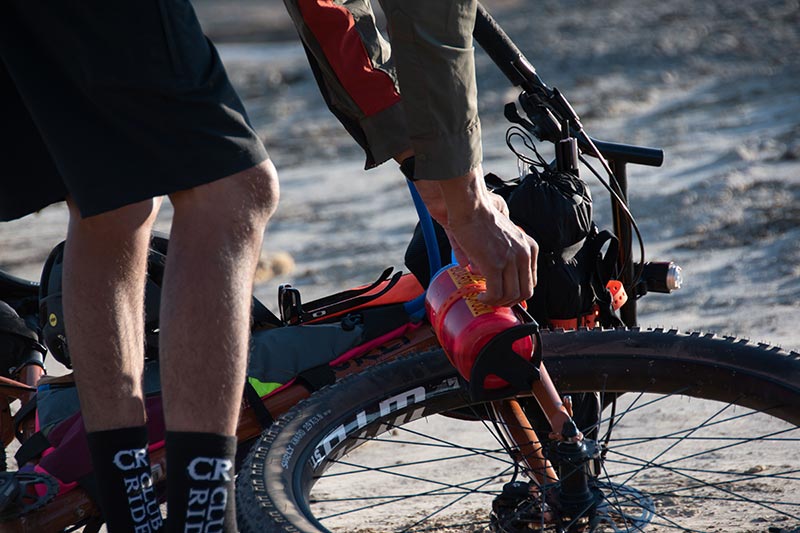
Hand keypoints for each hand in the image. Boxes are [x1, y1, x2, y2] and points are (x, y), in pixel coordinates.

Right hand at [420, 166, 537, 306]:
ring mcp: (510, 260)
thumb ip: (504, 252)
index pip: (531, 280)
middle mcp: (524, 254)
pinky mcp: (495, 265)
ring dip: (498, 301)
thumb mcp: (503, 235)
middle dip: (510, 301)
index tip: (505, 294)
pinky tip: (481, 296)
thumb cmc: (481, 218)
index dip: (518, 292)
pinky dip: (488, 299)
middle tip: (496, 301)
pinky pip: (496, 293)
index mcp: (529, 247)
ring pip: (511, 295)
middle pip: (525, 291)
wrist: (471, 207)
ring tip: (486, 298)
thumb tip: (483, 270)